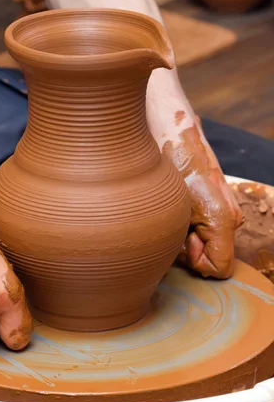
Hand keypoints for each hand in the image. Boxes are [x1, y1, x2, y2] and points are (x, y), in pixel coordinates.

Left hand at [163, 119, 242, 277]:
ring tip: (175, 208)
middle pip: (212, 256)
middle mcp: (232, 216)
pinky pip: (207, 226)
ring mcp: (227, 207)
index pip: (218, 269)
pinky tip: (177, 203)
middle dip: (189, 247)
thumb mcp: (171, 211)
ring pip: (208, 241)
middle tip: (174, 219)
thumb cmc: (169, 166)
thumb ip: (181, 244)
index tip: (181, 238)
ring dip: (187, 234)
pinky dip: (190, 222)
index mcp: (225, 221)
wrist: (172, 131)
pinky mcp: (218, 199)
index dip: (195, 261)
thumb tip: (186, 259)